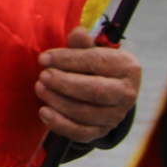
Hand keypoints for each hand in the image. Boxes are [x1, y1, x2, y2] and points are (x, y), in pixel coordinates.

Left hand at [36, 27, 140, 141]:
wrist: (105, 89)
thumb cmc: (93, 65)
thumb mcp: (90, 50)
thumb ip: (82, 44)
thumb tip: (78, 33)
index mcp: (127, 67)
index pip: (96, 62)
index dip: (67, 60)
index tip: (43, 58)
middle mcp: (127, 93)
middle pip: (94, 91)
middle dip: (64, 83)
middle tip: (42, 76)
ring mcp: (116, 115)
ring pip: (85, 113)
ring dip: (57, 101)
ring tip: (39, 88)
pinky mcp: (102, 131)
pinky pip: (80, 132)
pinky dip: (60, 124)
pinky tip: (43, 112)